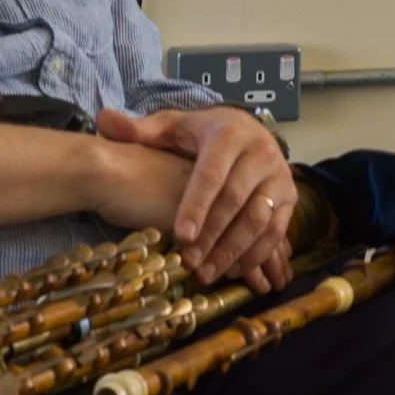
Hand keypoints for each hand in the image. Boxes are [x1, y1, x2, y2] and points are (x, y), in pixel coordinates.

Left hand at [96, 106, 294, 289]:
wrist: (247, 131)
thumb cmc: (201, 134)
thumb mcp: (171, 128)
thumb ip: (139, 130)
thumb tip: (104, 121)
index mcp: (229, 134)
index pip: (212, 174)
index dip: (197, 206)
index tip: (181, 236)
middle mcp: (261, 152)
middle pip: (237, 201)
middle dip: (212, 236)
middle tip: (190, 263)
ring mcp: (279, 176)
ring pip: (260, 220)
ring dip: (234, 250)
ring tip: (207, 272)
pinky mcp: (290, 197)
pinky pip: (277, 231)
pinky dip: (256, 254)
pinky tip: (232, 270)